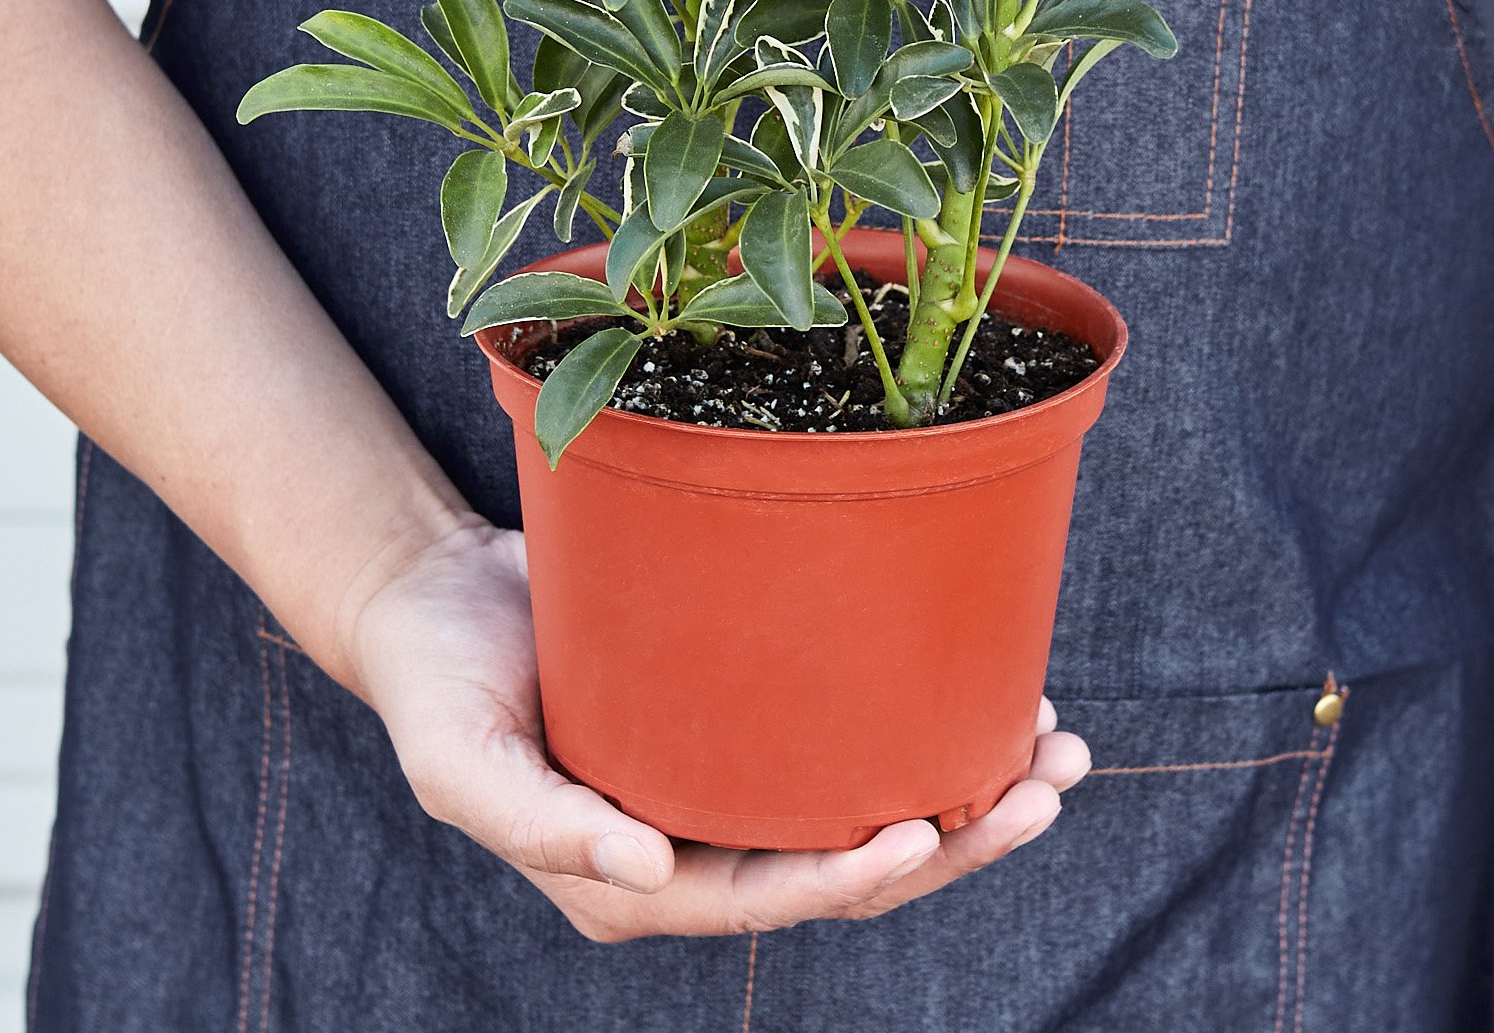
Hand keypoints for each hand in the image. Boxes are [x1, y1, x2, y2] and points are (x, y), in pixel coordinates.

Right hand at [347, 518, 1090, 941]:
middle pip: (845, 867)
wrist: (439, 596)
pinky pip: (845, 737)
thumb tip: (651, 876)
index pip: (766, 897)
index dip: (847, 880)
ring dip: (966, 788)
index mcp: (636, 880)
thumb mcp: (459, 761)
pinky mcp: (745, 718)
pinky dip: (920, 723)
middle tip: (1045, 786)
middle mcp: (700, 843)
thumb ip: (541, 827)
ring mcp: (730, 782)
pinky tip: (987, 689)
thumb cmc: (440, 682)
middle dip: (954, 840)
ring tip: (1054, 745)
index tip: (925, 833)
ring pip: (866, 805)